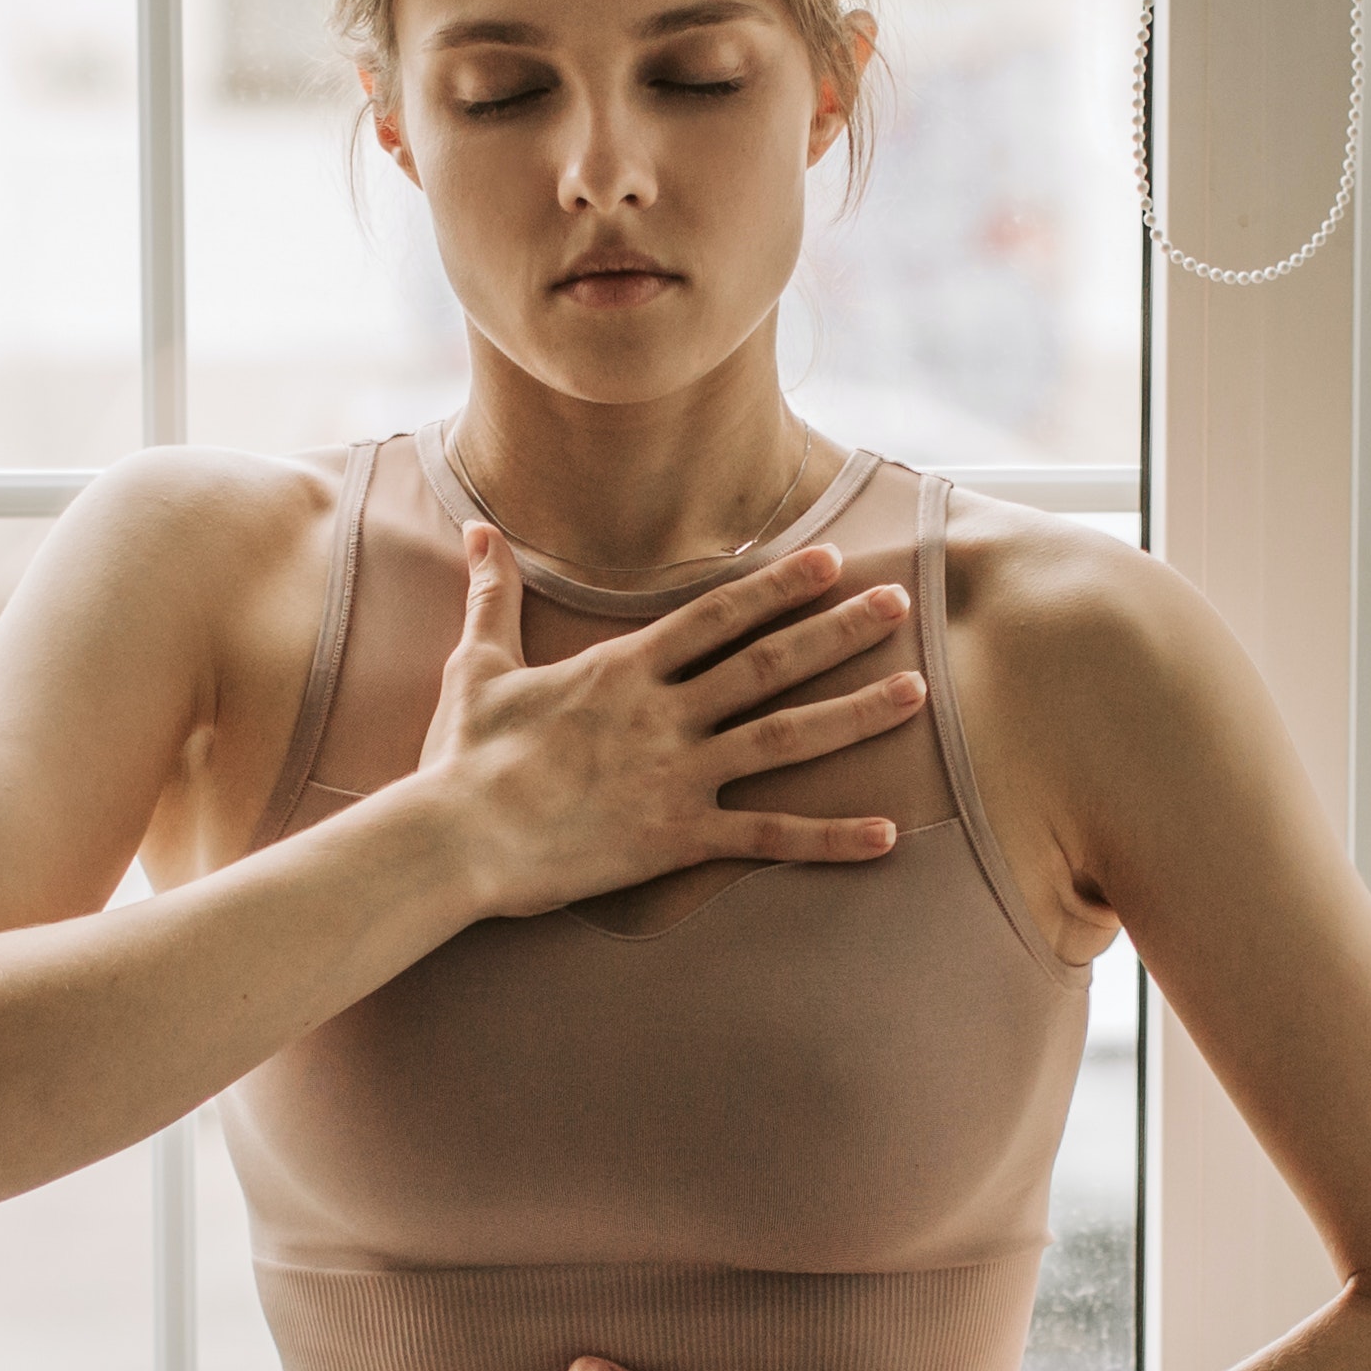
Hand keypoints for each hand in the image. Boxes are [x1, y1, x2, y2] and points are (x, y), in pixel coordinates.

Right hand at [405, 530, 930, 918]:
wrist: (454, 838)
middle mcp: (664, 714)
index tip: (833, 562)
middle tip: (900, 603)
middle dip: (840, 630)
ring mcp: (676, 775)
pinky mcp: (676, 838)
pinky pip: (767, 838)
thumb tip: (479, 532)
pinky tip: (886, 834)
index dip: (779, 588)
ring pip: (785, 738)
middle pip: (769, 663)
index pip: (718, 615)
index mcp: (623, 669)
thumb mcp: (477, 665)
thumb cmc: (463, 757)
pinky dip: (829, 838)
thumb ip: (493, 596)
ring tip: (916, 692)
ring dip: (855, 714)